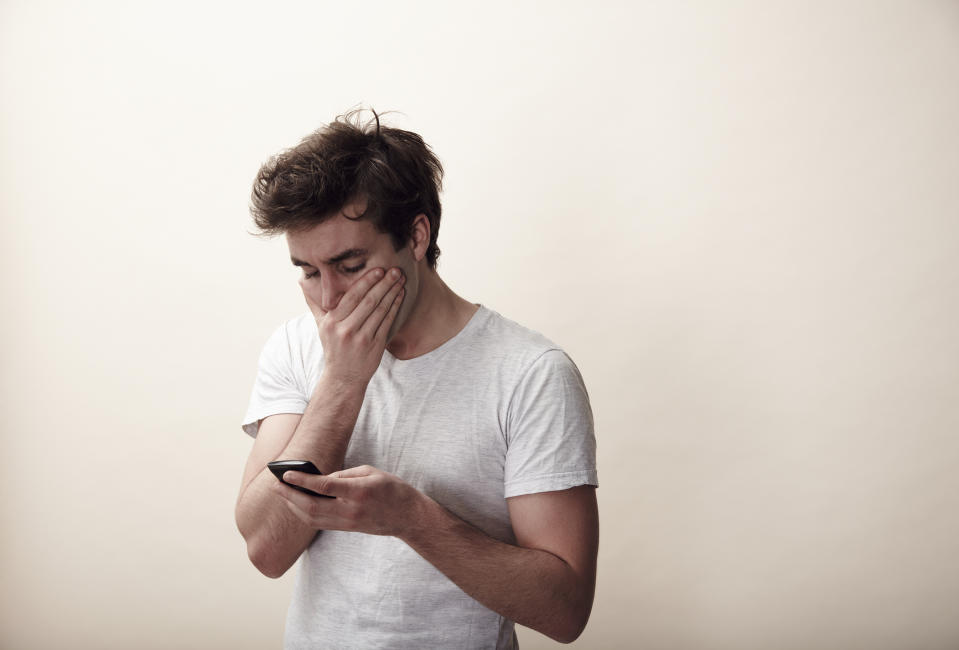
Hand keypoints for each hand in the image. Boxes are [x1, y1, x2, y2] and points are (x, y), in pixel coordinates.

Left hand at [278, 465, 427, 537]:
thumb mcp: (371, 472)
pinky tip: (296, 505)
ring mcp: (347, 523)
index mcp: (358, 492)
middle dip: (290, 495)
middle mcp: (350, 510)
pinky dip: (303, 514)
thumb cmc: (392, 489)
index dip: (302, 481)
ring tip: (281, 493)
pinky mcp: (345, 529)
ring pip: (312, 518)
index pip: (323, 486)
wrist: (406, 516)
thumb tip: (321, 479)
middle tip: (276, 484)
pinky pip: (319, 523)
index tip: (286, 474)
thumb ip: (344, 475)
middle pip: (311, 506)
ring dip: (293, 506)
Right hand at [300, 267, 405, 384]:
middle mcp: (345, 330)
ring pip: (379, 310)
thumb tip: (303, 283)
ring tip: (401, 280)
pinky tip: (400, 296)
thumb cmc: (334, 348)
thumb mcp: (321, 327)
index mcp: (332, 322)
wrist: (343, 377)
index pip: (351, 297)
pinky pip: (386, 322)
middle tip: (395, 270)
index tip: (378, 269)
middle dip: (383, 284)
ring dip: (392, 293)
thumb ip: (315, 304)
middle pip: (368, 301)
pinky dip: (394, 307)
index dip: (366, 282)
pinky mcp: (374, 346)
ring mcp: (361, 339)